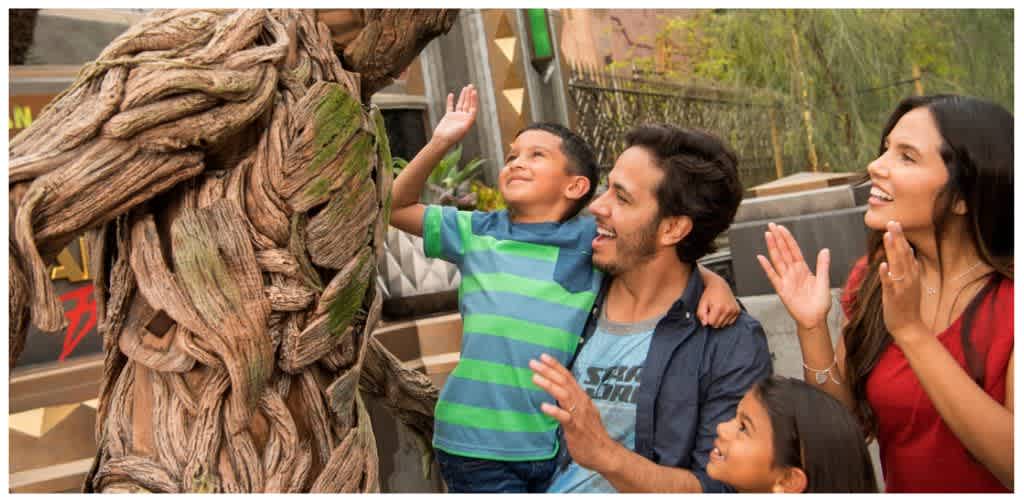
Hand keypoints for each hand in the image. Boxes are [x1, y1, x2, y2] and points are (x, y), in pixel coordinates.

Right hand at [432, 84, 476, 146]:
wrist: (442, 140)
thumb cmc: (453, 136)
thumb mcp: (463, 129)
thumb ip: (469, 121)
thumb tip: (473, 114)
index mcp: (469, 121)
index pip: (473, 107)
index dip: (474, 99)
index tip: (474, 91)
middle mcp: (464, 118)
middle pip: (468, 104)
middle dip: (470, 95)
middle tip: (471, 85)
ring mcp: (456, 117)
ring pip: (461, 103)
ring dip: (463, 96)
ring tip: (465, 87)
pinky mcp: (448, 116)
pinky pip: (450, 106)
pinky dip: (450, 100)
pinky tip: (451, 94)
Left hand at [529, 353, 617, 472]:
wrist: (605, 453)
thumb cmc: (591, 434)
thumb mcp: (582, 412)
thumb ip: (572, 402)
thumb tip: (560, 393)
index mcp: (582, 398)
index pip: (568, 378)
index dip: (556, 366)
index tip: (543, 356)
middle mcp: (581, 402)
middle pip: (564, 382)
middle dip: (548, 371)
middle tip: (533, 362)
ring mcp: (579, 415)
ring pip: (564, 395)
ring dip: (549, 385)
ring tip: (535, 377)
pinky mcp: (576, 428)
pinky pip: (565, 418)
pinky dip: (554, 411)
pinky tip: (543, 406)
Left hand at [697, 270, 740, 327]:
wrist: (720, 285)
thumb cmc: (710, 294)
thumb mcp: (702, 303)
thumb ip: (701, 314)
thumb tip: (705, 324)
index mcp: (718, 307)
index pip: (711, 323)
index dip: (707, 318)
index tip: (707, 312)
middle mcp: (728, 309)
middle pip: (718, 325)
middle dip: (713, 320)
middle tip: (712, 310)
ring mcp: (734, 310)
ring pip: (724, 324)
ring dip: (719, 320)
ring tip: (718, 310)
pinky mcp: (738, 311)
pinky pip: (730, 322)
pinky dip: (726, 318)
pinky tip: (723, 311)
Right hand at [757, 223, 831, 329]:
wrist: (815, 319)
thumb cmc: (820, 303)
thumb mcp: (824, 281)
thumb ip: (822, 265)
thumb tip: (825, 250)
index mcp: (803, 269)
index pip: (794, 250)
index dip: (788, 239)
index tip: (782, 228)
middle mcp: (793, 272)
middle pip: (784, 251)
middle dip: (778, 238)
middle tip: (771, 225)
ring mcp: (786, 280)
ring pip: (778, 260)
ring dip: (772, 247)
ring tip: (767, 235)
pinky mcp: (782, 289)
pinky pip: (773, 276)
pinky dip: (767, 267)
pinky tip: (761, 258)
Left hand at [878, 220, 926, 343]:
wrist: (909, 327)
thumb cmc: (907, 305)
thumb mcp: (909, 283)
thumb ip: (908, 268)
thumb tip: (907, 252)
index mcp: (912, 274)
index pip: (907, 252)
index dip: (901, 238)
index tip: (895, 223)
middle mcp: (909, 278)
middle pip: (903, 254)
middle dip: (898, 238)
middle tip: (892, 222)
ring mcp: (902, 287)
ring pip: (898, 265)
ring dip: (892, 250)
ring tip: (887, 235)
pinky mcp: (894, 297)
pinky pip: (890, 284)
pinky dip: (886, 274)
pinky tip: (882, 265)